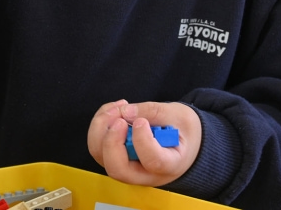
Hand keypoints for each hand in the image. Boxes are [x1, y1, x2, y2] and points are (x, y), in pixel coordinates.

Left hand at [87, 99, 201, 187]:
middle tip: (120, 116)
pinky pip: (98, 146)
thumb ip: (154, 112)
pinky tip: (116, 109)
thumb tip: (125, 111)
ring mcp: (128, 168)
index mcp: (170, 166)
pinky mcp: (116, 158)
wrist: (182, 139)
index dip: (143, 141)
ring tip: (119, 107)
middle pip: (118, 169)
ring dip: (101, 128)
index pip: (153, 162)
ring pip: (102, 157)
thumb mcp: (179, 115)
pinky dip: (101, 124)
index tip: (141, 121)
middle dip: (111, 140)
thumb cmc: (182, 130)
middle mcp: (146, 174)